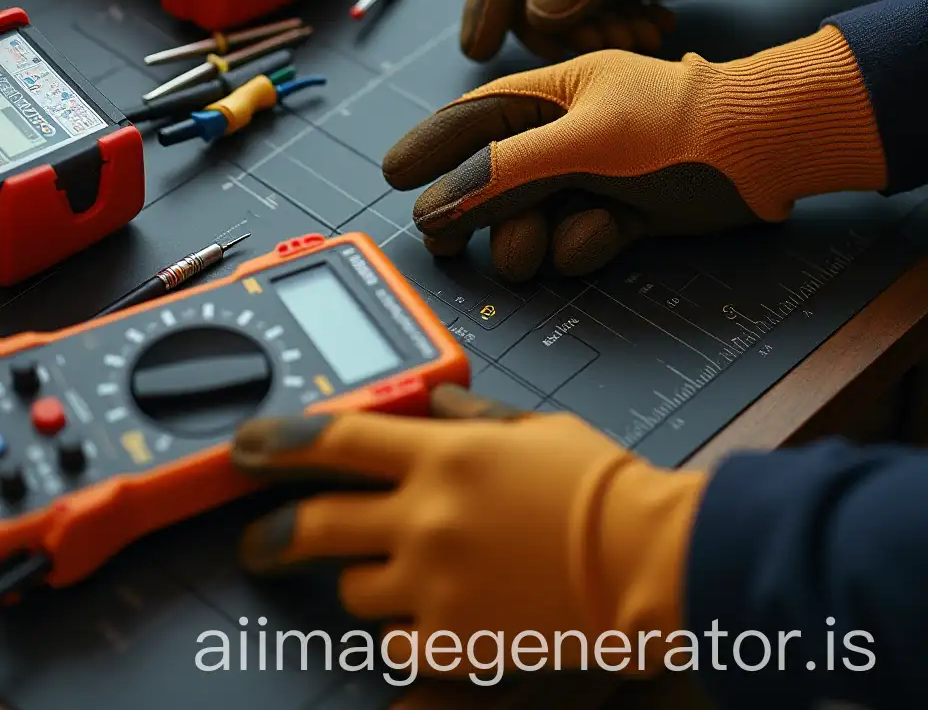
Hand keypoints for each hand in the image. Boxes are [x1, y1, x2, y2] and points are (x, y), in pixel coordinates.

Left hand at [232, 386, 705, 678]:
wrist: (645, 557)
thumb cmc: (595, 483)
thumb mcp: (530, 427)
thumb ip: (468, 416)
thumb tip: (431, 404)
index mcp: (445, 454)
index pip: (337, 441)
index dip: (278, 443)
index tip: (244, 449)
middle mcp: (428, 517)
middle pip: (315, 525)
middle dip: (272, 537)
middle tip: (259, 544)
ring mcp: (435, 584)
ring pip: (352, 592)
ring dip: (362, 580)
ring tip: (400, 574)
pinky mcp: (451, 641)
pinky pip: (395, 643)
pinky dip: (405, 628)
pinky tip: (438, 611)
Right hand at [384, 28, 885, 280]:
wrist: (766, 152)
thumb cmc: (676, 125)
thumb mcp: (583, 139)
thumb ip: (507, 169)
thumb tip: (439, 202)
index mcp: (558, 90)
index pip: (477, 116)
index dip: (433, 145)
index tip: (393, 173)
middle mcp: (573, 130)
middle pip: (500, 174)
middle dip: (474, 210)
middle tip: (442, 244)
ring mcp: (601, 172)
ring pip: (538, 213)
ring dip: (529, 237)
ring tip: (528, 257)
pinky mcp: (628, 210)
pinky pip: (583, 234)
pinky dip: (586, 243)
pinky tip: (601, 238)